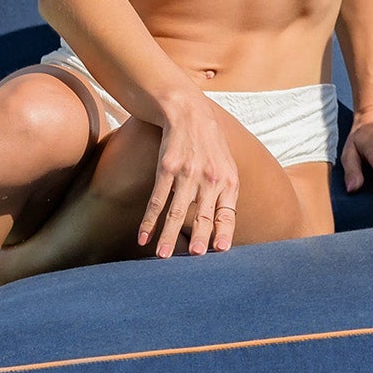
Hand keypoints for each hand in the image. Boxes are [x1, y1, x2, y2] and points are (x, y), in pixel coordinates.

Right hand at [141, 91, 241, 255]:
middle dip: (198, 239)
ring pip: (177, 212)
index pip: (227, 214)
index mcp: (228, 181)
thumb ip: (226, 194)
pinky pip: (157, 200)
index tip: (219, 250)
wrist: (189, 113)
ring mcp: (188, 174)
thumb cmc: (210, 145)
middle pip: (203, 216)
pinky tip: (144, 236)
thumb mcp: (227, 166)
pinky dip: (149, 221)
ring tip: (162, 257)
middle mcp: (210, 179)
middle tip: (193, 259)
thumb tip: (222, 229)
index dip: (224, 232)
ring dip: (167, 236)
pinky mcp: (167, 168)